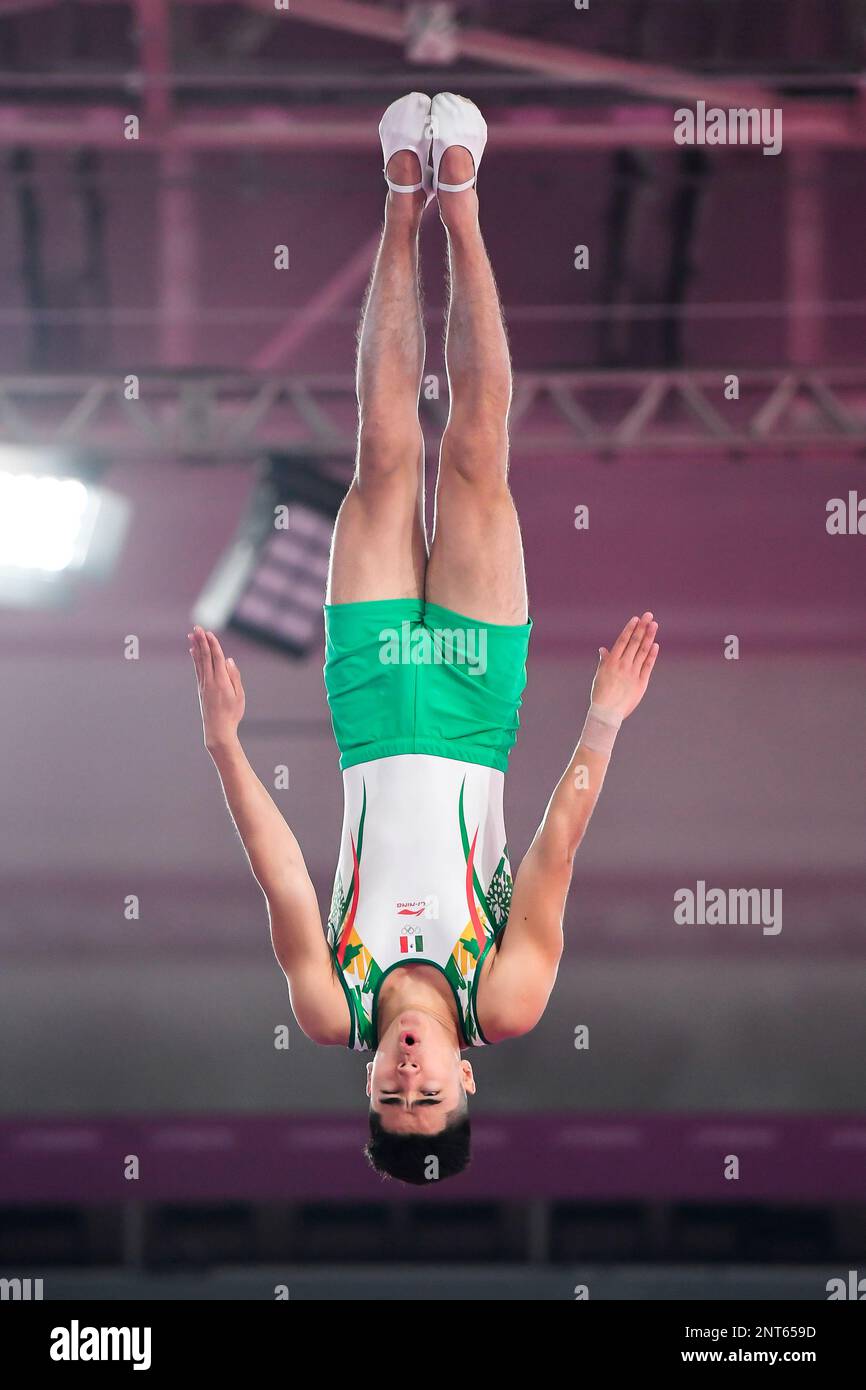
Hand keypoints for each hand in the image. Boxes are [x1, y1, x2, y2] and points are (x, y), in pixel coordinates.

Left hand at [188, 626, 245, 751]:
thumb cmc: (232, 714)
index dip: (213, 644)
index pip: (217, 658)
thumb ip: (234, 676)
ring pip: (199, 661)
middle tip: (197, 627)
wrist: (217, 730)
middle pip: (205, 657)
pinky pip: (197, 669)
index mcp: (221, 682)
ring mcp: (203, 684)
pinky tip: (193, 651)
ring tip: (192, 635)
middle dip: (201, 641)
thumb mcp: (240, 696)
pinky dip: (195, 659)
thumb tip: (229, 660)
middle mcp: (210, 681)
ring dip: (196, 647)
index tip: (209, 633)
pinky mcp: (201, 688)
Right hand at [591, 612, 658, 720]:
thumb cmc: (601, 694)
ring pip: (642, 651)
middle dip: (642, 627)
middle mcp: (623, 665)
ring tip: (654, 625)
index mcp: (611, 662)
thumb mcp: (600, 675)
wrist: (607, 713)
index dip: (630, 629)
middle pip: (634, 642)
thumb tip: (603, 649)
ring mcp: (633, 673)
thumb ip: (604, 661)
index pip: (622, 641)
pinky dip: (652, 655)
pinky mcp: (641, 683)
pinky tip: (655, 645)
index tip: (636, 618)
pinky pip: (648, 666)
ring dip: (649, 637)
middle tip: (649, 615)